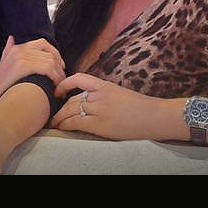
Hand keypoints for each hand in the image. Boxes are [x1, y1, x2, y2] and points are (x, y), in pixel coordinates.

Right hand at [0, 35, 64, 105]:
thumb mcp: (2, 64)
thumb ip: (7, 50)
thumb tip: (11, 38)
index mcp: (17, 48)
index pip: (43, 43)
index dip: (55, 53)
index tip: (60, 66)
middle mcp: (20, 49)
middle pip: (49, 51)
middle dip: (59, 64)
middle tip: (62, 78)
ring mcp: (21, 56)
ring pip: (51, 60)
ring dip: (59, 74)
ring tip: (59, 86)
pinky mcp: (23, 66)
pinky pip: (47, 67)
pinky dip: (55, 77)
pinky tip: (55, 87)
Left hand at [50, 73, 168, 140]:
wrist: (155, 116)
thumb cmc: (141, 107)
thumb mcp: (120, 93)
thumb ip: (104, 95)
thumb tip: (90, 102)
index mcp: (105, 85)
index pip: (80, 79)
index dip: (65, 84)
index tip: (58, 91)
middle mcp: (100, 95)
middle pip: (73, 99)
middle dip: (60, 107)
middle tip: (53, 113)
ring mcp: (100, 109)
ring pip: (72, 110)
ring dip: (60, 117)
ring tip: (54, 123)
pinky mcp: (100, 124)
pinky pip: (77, 122)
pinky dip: (66, 125)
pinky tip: (62, 128)